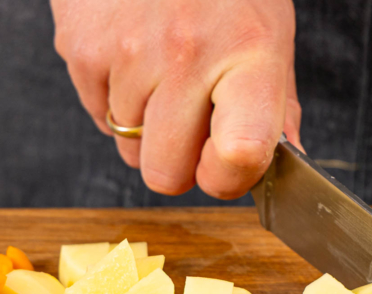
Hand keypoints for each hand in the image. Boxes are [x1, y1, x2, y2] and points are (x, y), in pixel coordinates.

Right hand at [51, 0, 300, 197]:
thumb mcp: (271, 36)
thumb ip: (278, 108)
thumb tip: (288, 165)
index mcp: (249, 54)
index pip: (240, 153)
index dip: (228, 179)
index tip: (227, 167)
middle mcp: (187, 54)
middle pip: (165, 175)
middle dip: (178, 162)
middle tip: (191, 123)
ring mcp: (129, 52)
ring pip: (128, 148)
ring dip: (147, 127)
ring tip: (164, 74)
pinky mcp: (82, 47)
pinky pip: (98, 115)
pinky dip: (117, 100)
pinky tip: (136, 59)